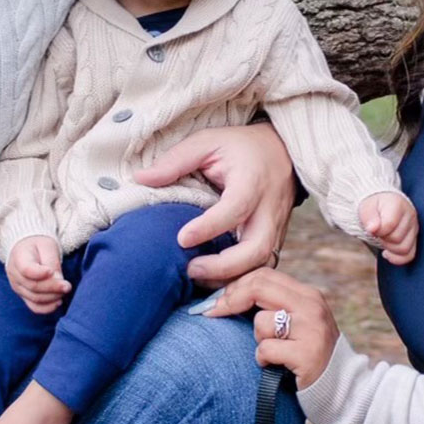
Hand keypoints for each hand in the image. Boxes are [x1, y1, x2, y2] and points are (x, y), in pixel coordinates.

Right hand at [4, 236, 66, 314]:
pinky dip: (46, 307)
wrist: (27, 249)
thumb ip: (52, 263)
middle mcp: (14, 274)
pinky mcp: (23, 295)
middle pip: (33, 286)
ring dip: (52, 297)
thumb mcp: (47, 246)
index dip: (40, 273)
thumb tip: (59, 281)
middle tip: (67, 286)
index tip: (52, 271)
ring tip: (64, 290)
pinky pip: (34, 306)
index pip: (26, 270)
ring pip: (34, 298)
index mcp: (18, 257)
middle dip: (52, 287)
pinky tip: (58, 302)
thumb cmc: (39, 246)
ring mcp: (17, 287)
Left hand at [136, 123, 294, 284]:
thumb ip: (175, 161)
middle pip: (257, 248)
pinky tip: (213, 281)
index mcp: (252, 181)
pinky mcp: (275, 238)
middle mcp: (269, 208)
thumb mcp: (207, 142)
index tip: (182, 239)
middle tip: (191, 270)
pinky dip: (240, 277)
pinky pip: (263, 265)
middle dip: (225, 267)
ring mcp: (276, 226)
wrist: (282, 151)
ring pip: (263, 263)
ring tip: (197, 279)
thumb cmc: (240, 147)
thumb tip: (141, 178)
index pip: (235, 209)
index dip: (209, 227)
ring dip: (232, 278)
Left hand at [206, 267, 338, 386]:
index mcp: (308, 295)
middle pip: (258, 287)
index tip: (215, 300)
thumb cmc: (306, 353)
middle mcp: (312, 307)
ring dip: (257, 339)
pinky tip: (276, 365)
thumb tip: (225, 295)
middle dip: (230, 301)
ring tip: (273, 350)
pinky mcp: (307, 354)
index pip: (264, 275)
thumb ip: (272, 305)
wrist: (340, 387)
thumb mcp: (296, 321)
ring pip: (260, 322)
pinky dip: (263, 360)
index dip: (234, 285)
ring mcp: (312, 330)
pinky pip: (265, 349)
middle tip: (213, 313)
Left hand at [359, 190, 419, 265]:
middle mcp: (410, 215)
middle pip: (396, 239)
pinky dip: (396, 258)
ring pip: (404, 249)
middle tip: (376, 233)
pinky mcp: (414, 239)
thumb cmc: (373, 206)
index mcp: (398, 205)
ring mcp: (414, 228)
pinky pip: (409, 255)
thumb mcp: (366, 207)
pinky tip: (386, 252)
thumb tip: (372, 229)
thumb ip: (369, 217)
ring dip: (388, 248)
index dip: (376, 231)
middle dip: (382, 239)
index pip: (389, 225)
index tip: (371, 228)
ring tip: (382, 239)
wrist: (381, 205)